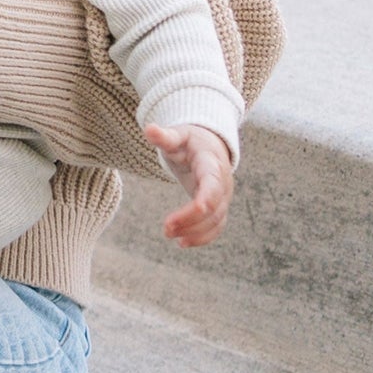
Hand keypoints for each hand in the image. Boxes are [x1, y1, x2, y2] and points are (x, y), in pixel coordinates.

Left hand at [147, 123, 232, 246]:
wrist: (209, 144)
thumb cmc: (190, 140)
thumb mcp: (178, 135)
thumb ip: (165, 136)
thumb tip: (149, 129)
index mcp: (212, 164)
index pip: (212, 186)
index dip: (201, 204)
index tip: (182, 216)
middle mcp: (222, 183)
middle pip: (214, 208)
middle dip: (191, 221)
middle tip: (165, 229)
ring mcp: (223, 196)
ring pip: (217, 221)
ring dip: (196, 233)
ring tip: (169, 235)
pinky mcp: (218, 206)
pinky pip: (217, 226)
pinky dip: (203, 238)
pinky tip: (182, 243)